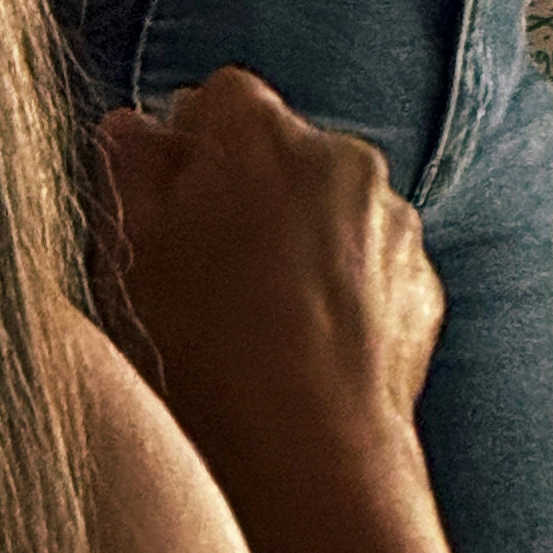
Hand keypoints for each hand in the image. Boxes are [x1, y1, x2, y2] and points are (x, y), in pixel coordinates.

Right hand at [97, 65, 442, 458]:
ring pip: (333, 209)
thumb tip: (130, 127)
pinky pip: (373, 266)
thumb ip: (130, 175)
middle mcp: (342, 158)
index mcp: (263, 138)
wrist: (308, 455)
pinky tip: (303, 352)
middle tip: (204, 273)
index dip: (189, 145)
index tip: (167, 201)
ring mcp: (393, 219)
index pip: (221, 97)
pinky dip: (343, 292)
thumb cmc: (201, 355)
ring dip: (299, 241)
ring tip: (254, 327)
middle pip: (283, 151)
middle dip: (247, 193)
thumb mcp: (130, 262)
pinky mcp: (422, 281)